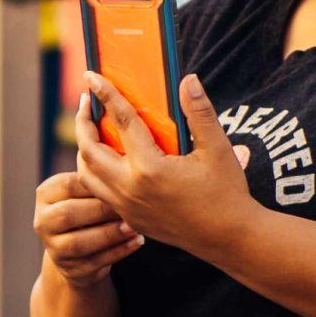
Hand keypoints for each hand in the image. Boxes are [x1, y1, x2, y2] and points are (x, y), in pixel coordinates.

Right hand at [35, 161, 141, 287]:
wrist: (78, 254)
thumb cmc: (91, 211)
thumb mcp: (86, 193)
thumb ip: (97, 177)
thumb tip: (128, 151)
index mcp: (46, 194)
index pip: (69, 185)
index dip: (96, 183)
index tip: (124, 181)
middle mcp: (43, 220)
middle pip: (68, 214)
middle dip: (101, 211)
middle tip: (131, 205)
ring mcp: (53, 247)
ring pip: (79, 242)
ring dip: (109, 234)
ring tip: (135, 227)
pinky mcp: (70, 269)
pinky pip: (95, 262)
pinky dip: (118, 252)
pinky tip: (137, 242)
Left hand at [78, 72, 256, 259]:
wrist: (232, 240)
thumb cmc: (228, 193)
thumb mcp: (219, 150)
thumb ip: (200, 112)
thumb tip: (188, 80)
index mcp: (150, 168)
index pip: (121, 122)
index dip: (106, 95)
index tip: (92, 76)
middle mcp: (130, 189)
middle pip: (88, 150)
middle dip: (83, 123)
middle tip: (88, 103)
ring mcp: (127, 207)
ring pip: (86, 174)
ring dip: (84, 149)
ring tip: (93, 130)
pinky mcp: (129, 219)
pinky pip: (99, 193)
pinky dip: (95, 172)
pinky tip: (107, 160)